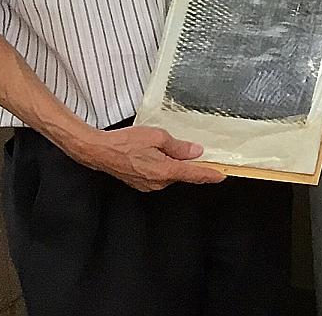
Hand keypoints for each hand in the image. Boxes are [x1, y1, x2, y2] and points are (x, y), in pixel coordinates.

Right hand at [71, 125, 225, 191]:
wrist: (100, 151)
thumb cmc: (125, 142)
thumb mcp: (157, 136)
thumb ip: (178, 146)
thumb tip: (195, 152)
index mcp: (165, 170)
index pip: (194, 175)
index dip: (209, 175)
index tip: (221, 176)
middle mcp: (157, 182)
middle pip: (182, 174)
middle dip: (191, 165)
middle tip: (197, 152)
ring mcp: (148, 185)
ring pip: (170, 175)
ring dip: (175, 165)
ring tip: (168, 148)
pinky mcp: (140, 183)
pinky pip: (159, 176)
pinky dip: (163, 167)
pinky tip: (157, 155)